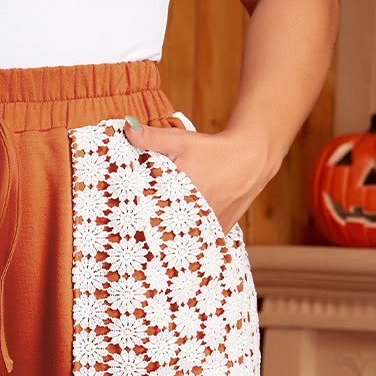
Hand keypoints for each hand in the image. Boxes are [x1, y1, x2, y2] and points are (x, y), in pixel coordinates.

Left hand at [123, 120, 275, 234]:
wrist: (250, 159)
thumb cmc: (213, 149)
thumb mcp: (180, 141)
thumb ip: (151, 137)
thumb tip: (126, 127)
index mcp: (179, 198)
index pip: (149, 217)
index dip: (137, 223)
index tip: (125, 226)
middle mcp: (193, 217)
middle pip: (165, 232)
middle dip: (153, 234)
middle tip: (134, 239)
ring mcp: (208, 227)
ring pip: (183, 241)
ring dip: (172, 241)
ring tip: (155, 248)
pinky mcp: (219, 232)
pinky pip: (200, 242)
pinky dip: (190, 243)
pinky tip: (180, 246)